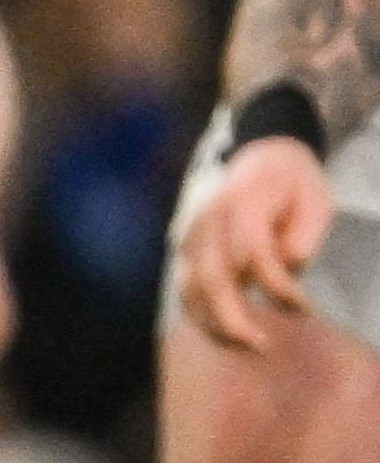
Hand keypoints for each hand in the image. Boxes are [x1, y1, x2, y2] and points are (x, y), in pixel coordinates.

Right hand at [178, 137, 334, 352]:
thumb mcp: (315, 202)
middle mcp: (209, 220)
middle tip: (262, 345)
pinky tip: (224, 334)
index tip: (306, 310)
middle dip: (232, 317)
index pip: (253, 253)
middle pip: (210, 275)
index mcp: (243, 204)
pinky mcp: (187, 250)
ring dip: (212, 323)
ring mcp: (192, 234)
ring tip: (245, 346)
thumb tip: (285, 269)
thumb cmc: (294, 184)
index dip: (279, 288)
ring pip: (189, 286)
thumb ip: (301, 237)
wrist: (263, 155)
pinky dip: (200, 316)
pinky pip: (186, 288)